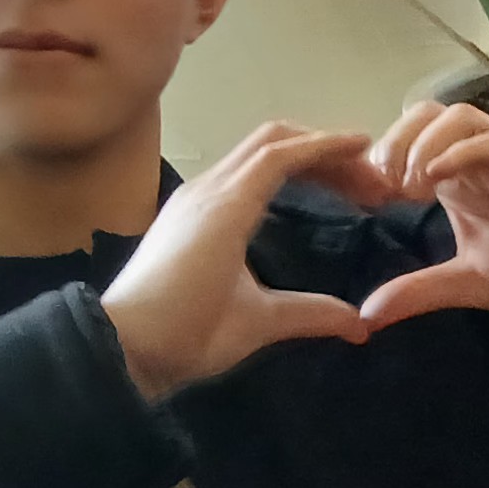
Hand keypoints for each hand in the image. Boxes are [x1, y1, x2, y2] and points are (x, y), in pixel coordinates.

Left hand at [100, 121, 381, 398]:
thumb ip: (313, 313)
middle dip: (319, 149)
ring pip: (250, 154)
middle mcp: (208, 189)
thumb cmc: (188, 329)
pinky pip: (235, 173)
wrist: (119, 346)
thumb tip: (363, 325)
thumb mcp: (258, 322)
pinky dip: (272, 172)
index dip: (330, 146)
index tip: (369, 148)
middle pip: (269, 141)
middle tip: (361, 178)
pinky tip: (290, 200)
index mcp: (228, 205)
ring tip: (336, 184)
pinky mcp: (183, 214)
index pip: (284, 154)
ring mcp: (191, 198)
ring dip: (296, 158)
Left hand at [354, 100, 488, 335]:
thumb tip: (365, 315)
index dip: (377, 161)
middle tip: (381, 189)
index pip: (409, 142)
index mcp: (464, 185)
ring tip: (410, 185)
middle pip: (424, 115)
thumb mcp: (477, 285)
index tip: (365, 203)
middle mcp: (483, 165)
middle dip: (391, 142)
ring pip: (456, 116)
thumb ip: (423, 291)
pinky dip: (459, 151)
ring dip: (421, 142)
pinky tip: (439, 182)